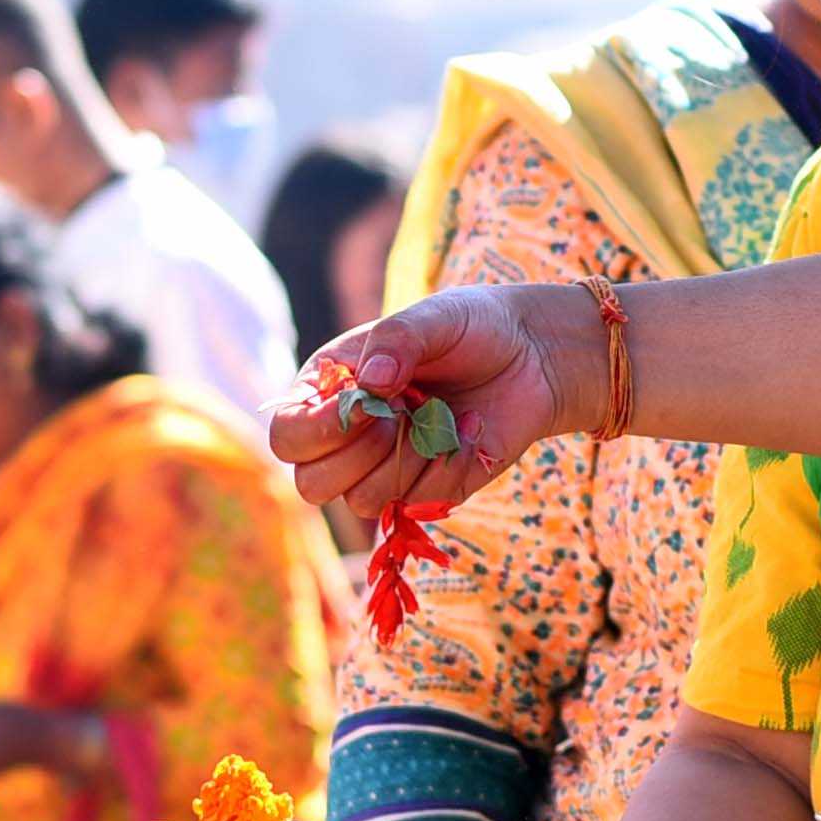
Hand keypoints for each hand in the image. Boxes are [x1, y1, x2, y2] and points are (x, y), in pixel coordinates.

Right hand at [271, 286, 592, 522]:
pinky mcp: (425, 490)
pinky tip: (467, 432)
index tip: (366, 405)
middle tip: (399, 415)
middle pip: (309, 483)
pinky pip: (417, 503)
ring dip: (403, 461)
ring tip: (436, 418)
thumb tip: (371, 383)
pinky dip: (445, 469)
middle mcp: (347, 435)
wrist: (532, 357)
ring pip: (360, 501)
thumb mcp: (435, 317)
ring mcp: (384, 467)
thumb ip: (398, 339)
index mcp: (329, 388)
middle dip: (356, 453)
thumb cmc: (472, 327)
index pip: (287, 433)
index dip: (315, 430)